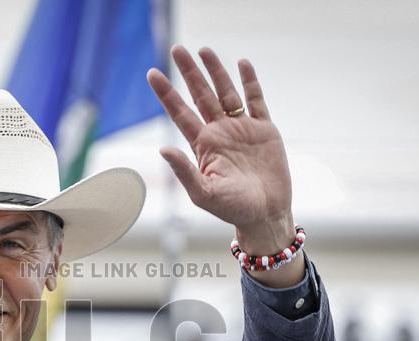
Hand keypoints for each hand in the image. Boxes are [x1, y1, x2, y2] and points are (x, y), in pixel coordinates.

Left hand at [148, 46, 302, 285]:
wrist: (266, 214)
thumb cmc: (233, 209)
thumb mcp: (204, 194)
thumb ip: (184, 171)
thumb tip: (163, 148)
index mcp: (203, 146)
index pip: (180, 113)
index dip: (166, 93)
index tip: (152, 74)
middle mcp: (220, 132)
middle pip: (201, 95)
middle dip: (189, 73)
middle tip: (177, 48)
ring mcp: (242, 129)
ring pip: (226, 92)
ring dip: (216, 71)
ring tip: (204, 50)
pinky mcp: (264, 130)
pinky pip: (256, 100)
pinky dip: (250, 82)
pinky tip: (242, 64)